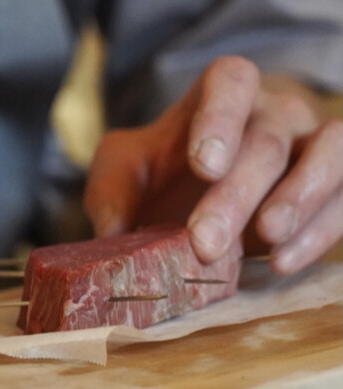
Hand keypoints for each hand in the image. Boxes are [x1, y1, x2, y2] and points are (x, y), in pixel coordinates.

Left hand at [85, 56, 341, 274]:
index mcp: (217, 96)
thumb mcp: (122, 172)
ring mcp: (307, 144)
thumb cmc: (160, 174)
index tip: (203, 165)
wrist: (194, 191)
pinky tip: (281, 261)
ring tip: (267, 238)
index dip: (221, 117)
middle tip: (205, 241)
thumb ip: (112, 192)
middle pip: (267, 139)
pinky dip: (321, 230)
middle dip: (237, 193)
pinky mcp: (332, 182)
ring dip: (299, 199)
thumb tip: (113, 234)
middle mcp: (269, 113)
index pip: (230, 82)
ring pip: (326, 154)